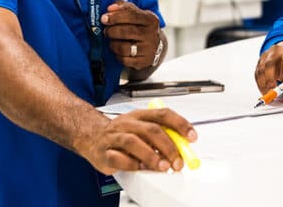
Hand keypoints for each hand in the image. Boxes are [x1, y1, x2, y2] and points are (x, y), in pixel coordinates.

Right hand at [81, 108, 196, 173]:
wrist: (90, 136)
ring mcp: (114, 137)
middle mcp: (127, 123)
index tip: (192, 137)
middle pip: (151, 130)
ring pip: (133, 142)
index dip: (180, 124)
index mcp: (139, 115)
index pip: (163, 115)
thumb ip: (161, 136)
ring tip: (163, 166)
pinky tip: (140, 167)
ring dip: (151, 155)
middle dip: (168, 146)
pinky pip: (117, 158)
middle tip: (177, 161)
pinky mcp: (104, 153)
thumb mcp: (141, 128)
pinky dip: (131, 164)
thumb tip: (182, 148)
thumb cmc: (120, 133)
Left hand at [102, 1, 160, 69]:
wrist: (155, 46)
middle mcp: (151, 34)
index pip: (132, 16)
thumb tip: (110, 8)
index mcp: (150, 19)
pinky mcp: (144, 62)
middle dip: (112, 31)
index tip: (104, 18)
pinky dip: (118, 55)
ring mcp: (149, 49)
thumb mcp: (136, 13)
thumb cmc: (141, 27)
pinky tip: (118, 51)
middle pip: (127, 32)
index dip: (116, 17)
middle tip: (106, 31)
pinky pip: (125, 60)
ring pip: (124, 48)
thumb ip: (123, 7)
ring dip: (113, 44)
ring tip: (112, 41)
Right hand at [255, 41, 282, 101]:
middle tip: (275, 93)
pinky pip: (257, 74)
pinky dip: (260, 85)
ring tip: (269, 95)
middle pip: (270, 64)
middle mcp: (275, 51)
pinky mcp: (259, 62)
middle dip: (271, 80)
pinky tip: (265, 91)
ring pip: (261, 70)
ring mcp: (265, 56)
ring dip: (264, 85)